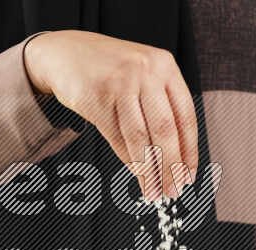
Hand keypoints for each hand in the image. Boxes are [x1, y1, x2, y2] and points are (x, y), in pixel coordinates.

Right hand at [24, 30, 197, 198]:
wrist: (67, 52)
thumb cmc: (111, 70)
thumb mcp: (144, 77)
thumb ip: (162, 106)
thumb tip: (177, 158)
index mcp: (166, 66)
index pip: (186, 117)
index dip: (189, 151)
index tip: (189, 175)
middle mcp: (146, 71)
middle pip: (165, 130)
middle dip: (171, 167)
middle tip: (173, 190)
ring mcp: (121, 83)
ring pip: (140, 138)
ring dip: (148, 171)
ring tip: (153, 191)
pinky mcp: (97, 97)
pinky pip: (117, 137)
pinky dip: (128, 160)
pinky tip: (137, 174)